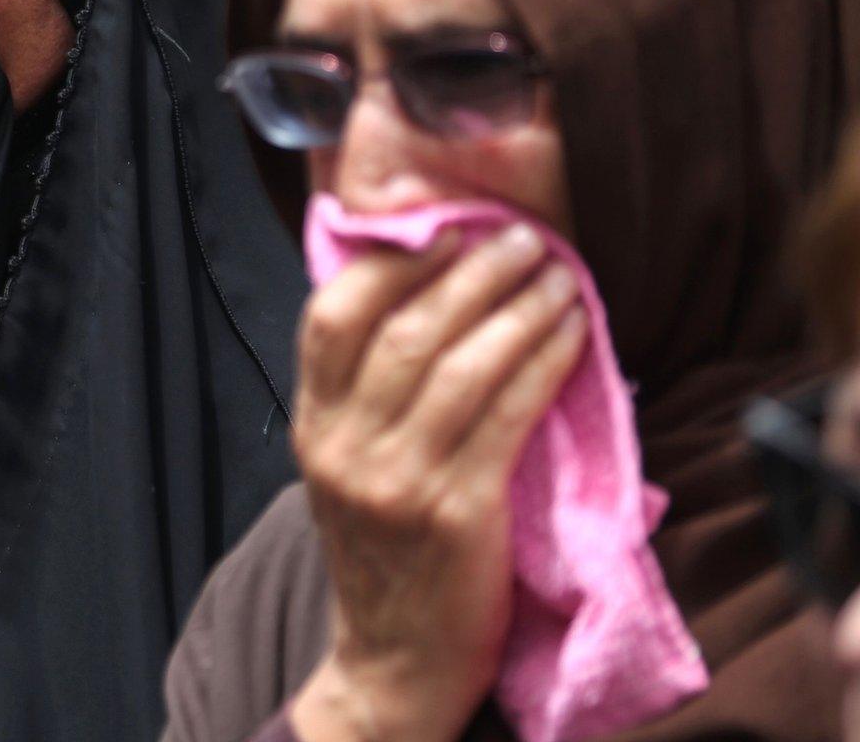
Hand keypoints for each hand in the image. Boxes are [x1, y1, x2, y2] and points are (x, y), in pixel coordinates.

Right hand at [287, 223, 587, 741]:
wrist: (395, 657)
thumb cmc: (386, 549)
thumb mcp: (347, 466)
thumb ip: (365, 394)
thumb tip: (425, 294)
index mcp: (312, 425)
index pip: (331, 318)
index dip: (389, 263)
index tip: (444, 228)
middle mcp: (345, 446)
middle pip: (405, 329)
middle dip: (471, 272)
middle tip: (521, 239)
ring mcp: (397, 480)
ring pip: (461, 364)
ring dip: (519, 308)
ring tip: (558, 275)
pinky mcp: (456, 512)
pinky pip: (507, 414)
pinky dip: (543, 362)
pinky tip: (573, 334)